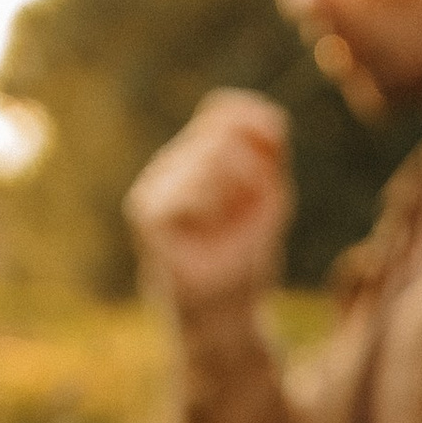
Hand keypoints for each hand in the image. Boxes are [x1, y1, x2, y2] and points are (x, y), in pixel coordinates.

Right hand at [125, 89, 295, 311]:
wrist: (223, 313)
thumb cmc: (244, 254)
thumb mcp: (270, 196)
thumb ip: (270, 151)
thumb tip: (270, 116)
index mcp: (193, 154)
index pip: (224, 109)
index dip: (258, 127)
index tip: (275, 169)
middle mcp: (168, 164)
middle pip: (224, 132)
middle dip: (256, 170)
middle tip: (255, 211)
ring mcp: (153, 186)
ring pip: (213, 155)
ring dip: (242, 189)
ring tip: (234, 224)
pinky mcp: (146, 213)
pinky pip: (192, 188)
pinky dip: (215, 206)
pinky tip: (211, 229)